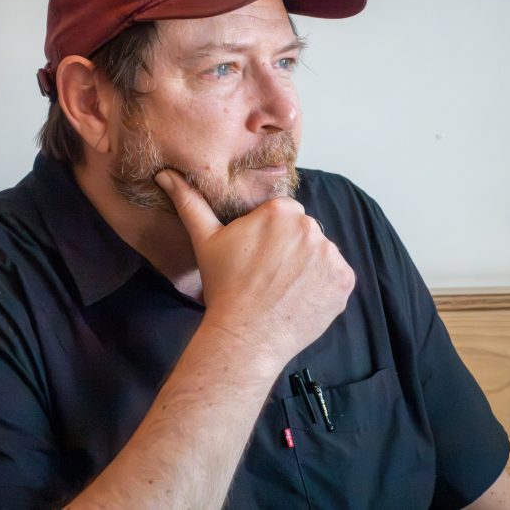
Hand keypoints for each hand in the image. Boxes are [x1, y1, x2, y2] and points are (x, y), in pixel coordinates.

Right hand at [154, 169, 354, 364]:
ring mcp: (331, 255)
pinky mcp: (344, 281)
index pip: (283, 214)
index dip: (270, 236)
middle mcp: (311, 227)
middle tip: (268, 275)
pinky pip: (337, 276)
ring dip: (308, 267)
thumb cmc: (224, 287)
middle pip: (304, 232)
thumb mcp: (205, 240)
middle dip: (291, 249)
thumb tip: (165, 174)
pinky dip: (324, 286)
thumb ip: (190, 202)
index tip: (257, 256)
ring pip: (321, 253)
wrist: (246, 335)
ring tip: (284, 289)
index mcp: (281, 211)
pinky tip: (300, 298)